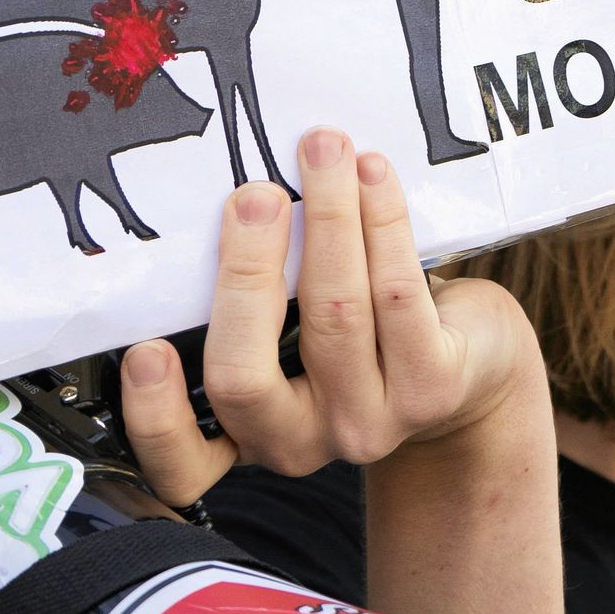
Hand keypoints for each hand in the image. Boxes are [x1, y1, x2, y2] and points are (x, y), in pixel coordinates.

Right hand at [118, 129, 544, 502]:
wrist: (469, 366)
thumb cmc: (355, 331)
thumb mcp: (286, 330)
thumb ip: (248, 299)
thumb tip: (226, 196)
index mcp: (244, 432)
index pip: (182, 462)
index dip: (155, 416)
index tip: (146, 351)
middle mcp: (298, 441)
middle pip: (245, 376)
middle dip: (246, 274)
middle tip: (254, 196)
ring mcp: (367, 422)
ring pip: (334, 316)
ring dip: (327, 217)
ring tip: (323, 150)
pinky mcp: (432, 388)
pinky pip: (398, 296)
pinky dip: (382, 222)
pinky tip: (373, 175)